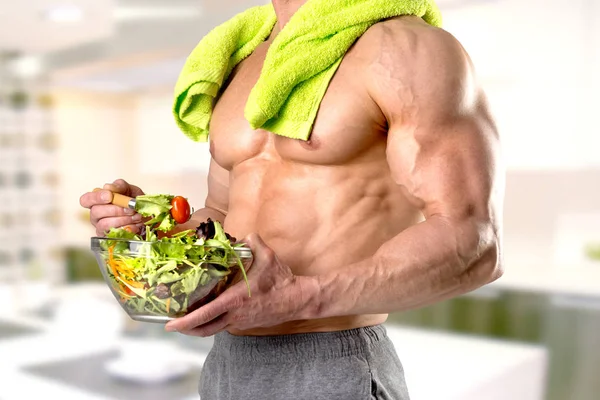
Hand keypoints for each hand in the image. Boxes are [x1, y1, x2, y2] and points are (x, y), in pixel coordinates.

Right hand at [79, 179, 144, 235]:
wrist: (146, 216)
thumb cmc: (134, 202)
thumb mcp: (130, 190)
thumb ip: (120, 186)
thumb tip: (108, 187)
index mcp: (97, 201)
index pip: (86, 200)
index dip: (95, 197)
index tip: (109, 196)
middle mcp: (96, 215)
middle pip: (95, 212)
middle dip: (115, 210)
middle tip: (131, 208)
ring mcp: (101, 228)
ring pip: (105, 224)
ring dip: (123, 219)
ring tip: (136, 216)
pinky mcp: (109, 238)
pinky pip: (114, 234)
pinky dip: (128, 228)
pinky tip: (136, 225)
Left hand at [165, 233, 318, 335]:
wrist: (298, 299)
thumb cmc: (281, 280)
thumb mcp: (267, 255)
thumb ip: (251, 241)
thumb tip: (241, 235)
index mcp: (236, 300)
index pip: (205, 315)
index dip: (186, 321)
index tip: (171, 324)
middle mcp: (236, 315)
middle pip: (204, 329)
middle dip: (186, 329)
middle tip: (173, 324)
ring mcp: (241, 322)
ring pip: (214, 329)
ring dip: (199, 326)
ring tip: (187, 318)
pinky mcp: (246, 324)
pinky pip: (225, 324)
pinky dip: (214, 321)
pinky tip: (210, 312)